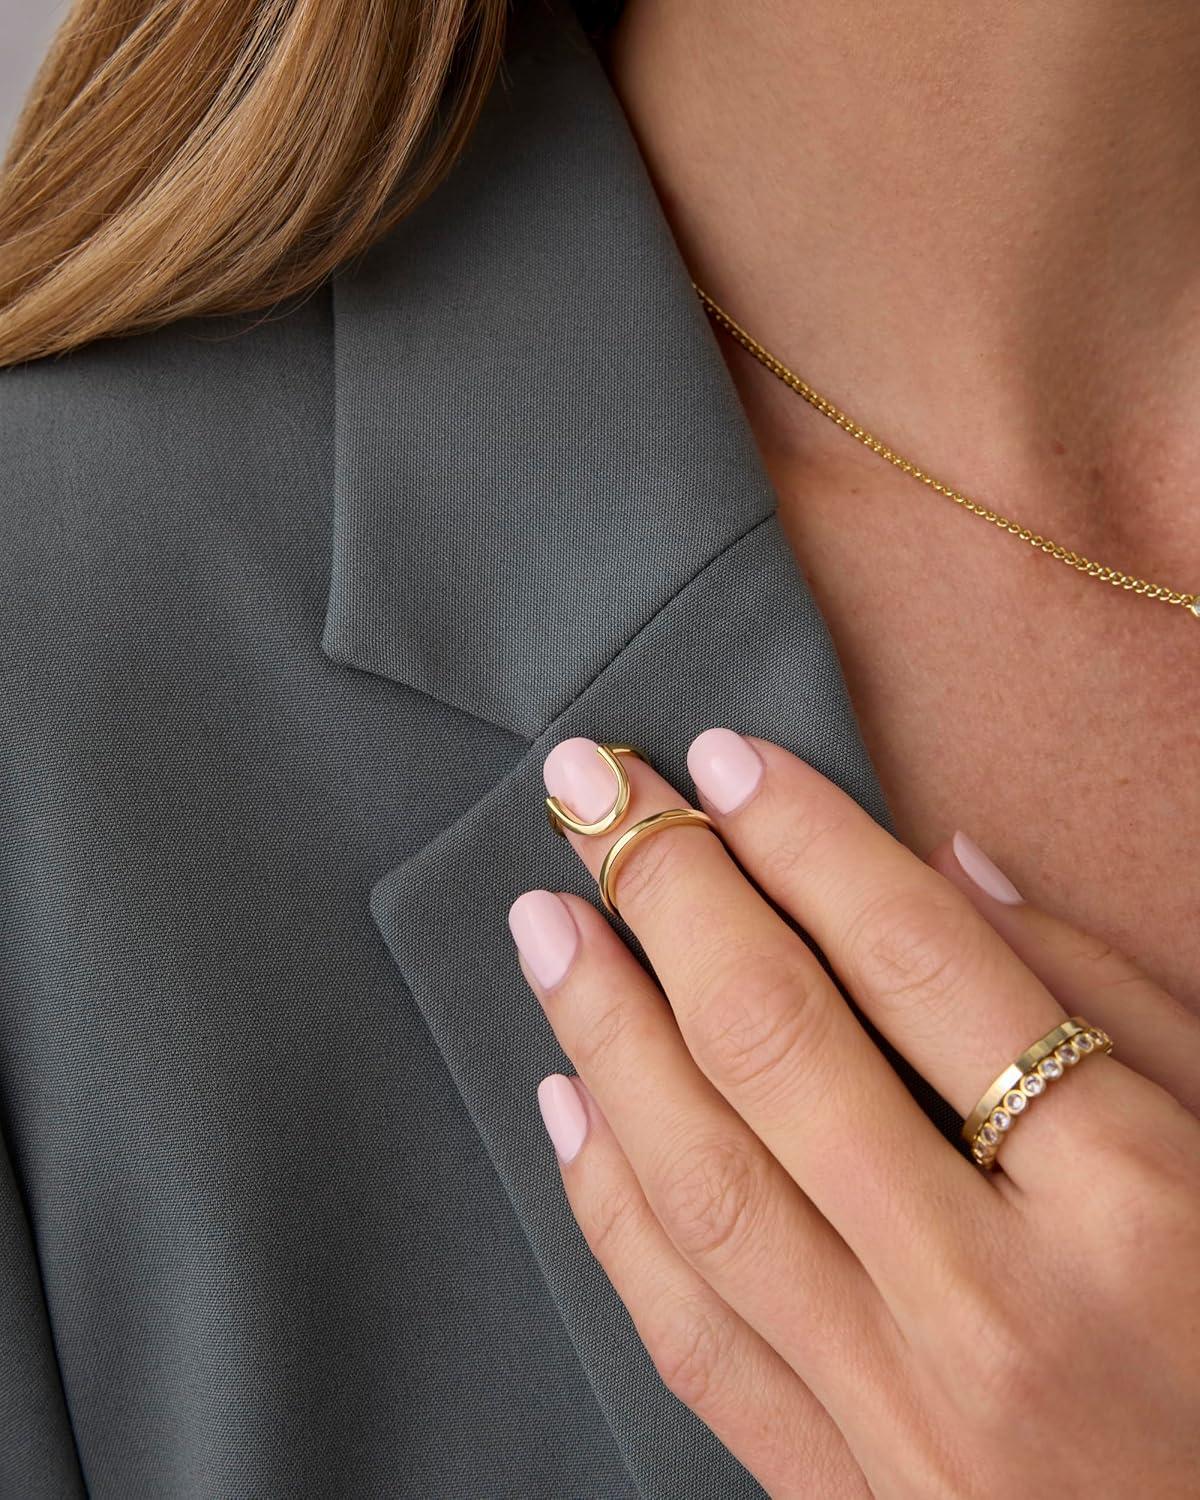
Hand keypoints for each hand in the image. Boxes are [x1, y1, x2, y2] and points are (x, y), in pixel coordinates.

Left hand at [507, 731, 1199, 1498]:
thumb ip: (1107, 998)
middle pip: (776, 1047)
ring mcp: (898, 1417)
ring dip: (604, 1026)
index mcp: (1130, 1202)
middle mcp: (991, 1308)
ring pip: (699, 1182)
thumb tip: (944, 868)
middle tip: (592, 790)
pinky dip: (608, 1203)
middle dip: (669, 892)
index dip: (807, 839)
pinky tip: (566, 1096)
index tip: (724, 758)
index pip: (920, 964)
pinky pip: (685, 1330)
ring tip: (547, 919)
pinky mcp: (836, 1491)